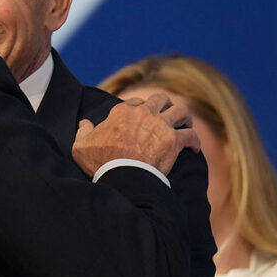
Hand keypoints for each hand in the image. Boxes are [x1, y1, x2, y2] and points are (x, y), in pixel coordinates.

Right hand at [72, 93, 200, 175]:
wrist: (122, 176)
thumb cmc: (101, 162)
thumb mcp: (82, 146)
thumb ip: (83, 132)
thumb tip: (84, 123)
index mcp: (123, 111)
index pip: (136, 102)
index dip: (140, 109)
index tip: (142, 119)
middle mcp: (144, 113)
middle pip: (161, 99)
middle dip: (166, 106)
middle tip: (167, 116)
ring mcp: (161, 125)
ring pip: (181, 111)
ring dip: (185, 118)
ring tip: (186, 126)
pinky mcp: (173, 140)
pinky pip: (191, 135)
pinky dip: (195, 141)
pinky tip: (194, 149)